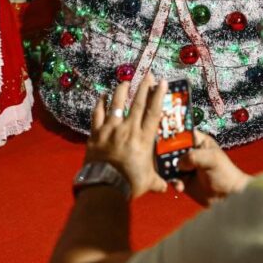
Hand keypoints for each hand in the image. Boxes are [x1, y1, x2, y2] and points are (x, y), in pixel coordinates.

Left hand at [86, 74, 167, 198]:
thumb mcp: (148, 182)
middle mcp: (128, 130)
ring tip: (125, 81)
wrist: (105, 186)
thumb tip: (166, 188)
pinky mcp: (96, 134)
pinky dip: (99, 104)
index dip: (158, 96)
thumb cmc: (129, 184)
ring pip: (116, 104)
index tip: (162, 82)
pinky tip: (101, 96)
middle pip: (137, 104)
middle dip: (143, 87)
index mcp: (144, 139)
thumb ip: (158, 182)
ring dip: (121, 91)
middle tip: (147, 74)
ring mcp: (110, 130)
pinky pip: (97, 114)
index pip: (153, 112)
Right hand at [172, 130, 250, 206]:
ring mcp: (185, 165)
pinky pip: (171, 178)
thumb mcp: (212, 159)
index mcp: (198, 141)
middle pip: (171, 148)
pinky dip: (174, 182)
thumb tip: (179, 163)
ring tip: (173, 175)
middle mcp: (190, 152)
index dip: (172, 135)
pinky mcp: (182, 179)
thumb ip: (194, 157)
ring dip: (168, 170)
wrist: (227, 196)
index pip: (182, 133)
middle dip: (166, 155)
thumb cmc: (226, 174)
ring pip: (168, 163)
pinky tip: (181, 186)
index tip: (164, 141)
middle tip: (166, 161)